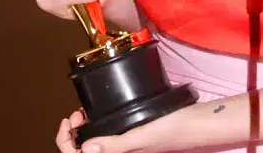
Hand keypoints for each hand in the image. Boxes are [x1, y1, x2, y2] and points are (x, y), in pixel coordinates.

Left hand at [54, 107, 185, 152]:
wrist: (197, 124)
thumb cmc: (174, 130)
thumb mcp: (141, 136)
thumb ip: (115, 145)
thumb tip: (84, 149)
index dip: (66, 141)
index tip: (69, 121)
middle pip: (83, 152)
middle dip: (72, 135)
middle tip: (76, 114)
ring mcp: (124, 148)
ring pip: (94, 145)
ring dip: (83, 131)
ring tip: (83, 114)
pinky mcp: (130, 138)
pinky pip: (106, 138)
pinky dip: (96, 128)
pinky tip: (97, 116)